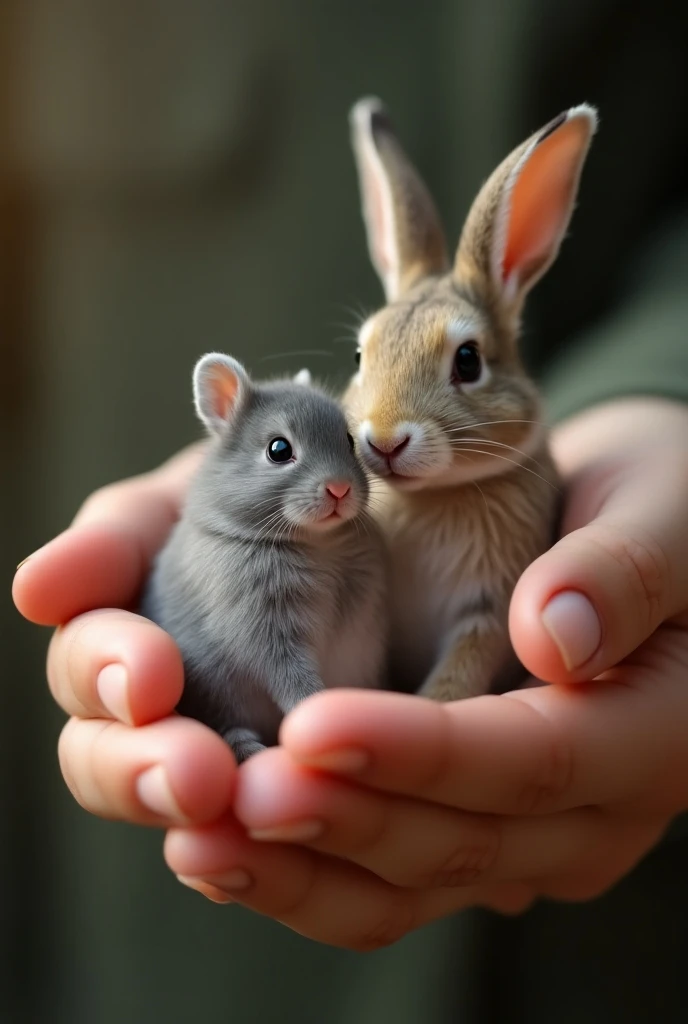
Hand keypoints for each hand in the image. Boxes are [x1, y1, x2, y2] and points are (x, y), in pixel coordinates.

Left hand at [13, 399, 687, 949]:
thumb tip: (554, 636)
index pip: (531, 758)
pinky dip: (305, 866)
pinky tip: (226, 840)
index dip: (420, 749)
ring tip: (202, 838)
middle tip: (232, 793)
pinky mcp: (471, 821)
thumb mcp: (665, 510)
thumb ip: (623, 571)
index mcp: (649, 733)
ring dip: (300, 868)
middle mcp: (587, 808)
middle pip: (458, 841)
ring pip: (410, 883)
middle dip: (340, 818)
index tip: (312, 722)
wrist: (643, 536)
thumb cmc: (665, 505)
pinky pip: (386, 872)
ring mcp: (526, 831)